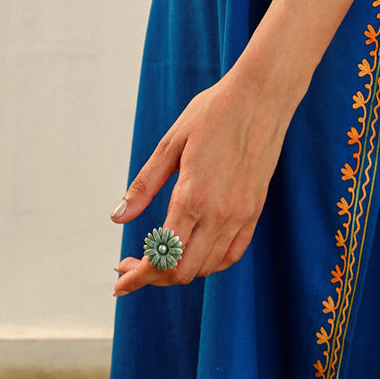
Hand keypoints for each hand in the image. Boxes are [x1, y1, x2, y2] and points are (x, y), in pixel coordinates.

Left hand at [111, 72, 289, 296]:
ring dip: (178, 271)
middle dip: (152, 276)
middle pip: (182, 272)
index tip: (120, 281)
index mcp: (193, 196)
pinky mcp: (255, 211)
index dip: (137, 276)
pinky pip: (231, 254)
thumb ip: (144, 185)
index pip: (161, 256)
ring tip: (159, 258)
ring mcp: (240, 215)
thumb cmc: (214, 112)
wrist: (261, 97)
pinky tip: (194, 252)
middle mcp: (219, 214)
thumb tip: (117, 217)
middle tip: (133, 265)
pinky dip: (209, 264)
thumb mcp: (171, 143)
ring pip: (206, 268)